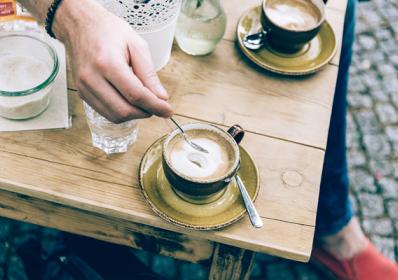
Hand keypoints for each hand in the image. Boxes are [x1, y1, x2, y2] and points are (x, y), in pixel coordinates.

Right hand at [54, 0, 172, 122]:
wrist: (81, 25)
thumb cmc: (109, 31)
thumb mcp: (137, 45)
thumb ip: (149, 74)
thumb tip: (161, 98)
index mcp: (108, 63)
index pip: (136, 95)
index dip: (155, 106)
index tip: (168, 111)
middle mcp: (92, 78)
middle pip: (124, 110)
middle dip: (146, 112)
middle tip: (157, 106)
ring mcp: (84, 87)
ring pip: (115, 116)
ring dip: (134, 115)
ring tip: (144, 102)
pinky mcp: (82, 93)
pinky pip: (106, 113)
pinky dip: (122, 113)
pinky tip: (130, 101)